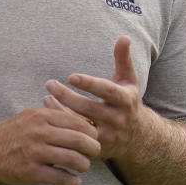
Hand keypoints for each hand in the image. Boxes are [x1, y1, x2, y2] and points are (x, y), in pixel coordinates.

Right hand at [0, 106, 100, 184]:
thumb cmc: (14, 133)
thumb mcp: (32, 116)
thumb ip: (55, 117)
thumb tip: (85, 124)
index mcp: (41, 115)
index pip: (77, 122)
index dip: (91, 132)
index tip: (93, 138)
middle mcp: (39, 132)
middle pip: (79, 140)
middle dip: (93, 148)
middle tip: (95, 153)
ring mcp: (34, 152)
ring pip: (73, 159)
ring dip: (84, 165)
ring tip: (83, 166)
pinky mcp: (30, 171)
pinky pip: (61, 178)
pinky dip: (72, 181)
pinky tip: (74, 180)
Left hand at [43, 35, 141, 160]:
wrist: (139, 138)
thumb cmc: (128, 102)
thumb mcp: (129, 80)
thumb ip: (123, 59)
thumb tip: (124, 37)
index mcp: (125, 100)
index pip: (106, 91)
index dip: (89, 83)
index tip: (71, 76)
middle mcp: (117, 118)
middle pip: (89, 108)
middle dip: (67, 96)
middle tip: (49, 83)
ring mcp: (108, 135)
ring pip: (81, 123)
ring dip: (61, 110)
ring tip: (47, 96)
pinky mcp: (98, 147)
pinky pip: (77, 136)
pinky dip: (63, 123)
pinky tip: (50, 109)